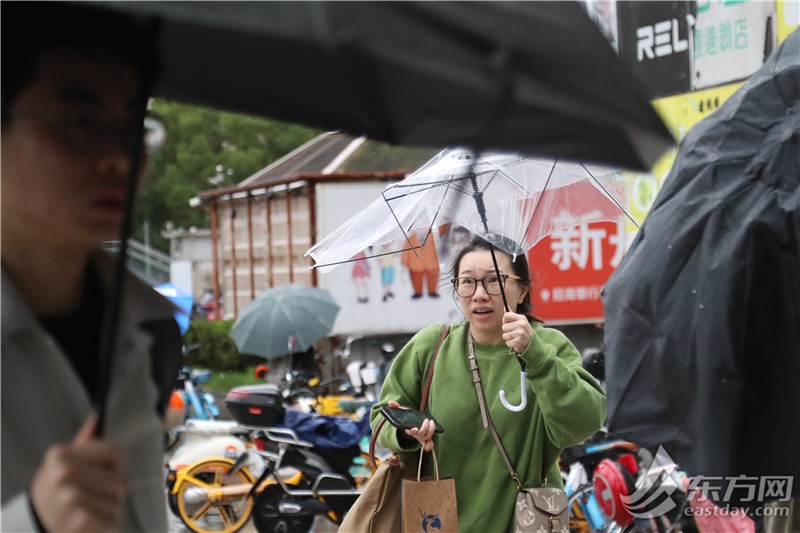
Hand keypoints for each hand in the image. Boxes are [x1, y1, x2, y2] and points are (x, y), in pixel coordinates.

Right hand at [30, 414, 125, 532]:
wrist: (34, 526)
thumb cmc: (55, 491)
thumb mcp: (62, 463)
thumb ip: (83, 443)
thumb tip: (97, 417)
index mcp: (61, 454)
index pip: (113, 452)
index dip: (116, 466)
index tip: (105, 474)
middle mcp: (64, 473)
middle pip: (118, 479)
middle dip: (115, 492)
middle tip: (99, 499)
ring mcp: (71, 498)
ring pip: (117, 500)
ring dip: (111, 510)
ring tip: (94, 512)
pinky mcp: (80, 522)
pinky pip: (110, 520)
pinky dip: (107, 525)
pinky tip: (92, 525)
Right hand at [387, 400, 435, 451]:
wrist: (412, 424)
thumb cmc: (407, 417)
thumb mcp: (402, 411)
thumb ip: (396, 407)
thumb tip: (390, 402)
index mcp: (409, 429)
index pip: (410, 432)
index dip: (412, 431)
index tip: (414, 428)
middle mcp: (415, 434)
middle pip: (420, 435)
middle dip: (425, 428)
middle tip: (426, 420)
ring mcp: (421, 437)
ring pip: (427, 437)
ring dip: (431, 430)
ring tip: (431, 422)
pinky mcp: (426, 438)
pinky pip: (428, 445)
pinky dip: (430, 445)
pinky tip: (432, 440)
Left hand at [502, 311, 532, 353]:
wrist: (532, 343)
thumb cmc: (523, 330)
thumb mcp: (520, 321)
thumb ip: (511, 314)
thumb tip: (504, 306)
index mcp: (521, 318)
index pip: (506, 316)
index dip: (505, 321)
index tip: (509, 324)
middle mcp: (521, 324)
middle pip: (504, 327)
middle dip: (507, 331)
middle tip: (514, 332)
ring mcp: (520, 333)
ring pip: (504, 335)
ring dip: (508, 338)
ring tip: (515, 337)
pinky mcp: (518, 341)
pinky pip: (507, 342)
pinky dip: (510, 344)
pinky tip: (516, 342)